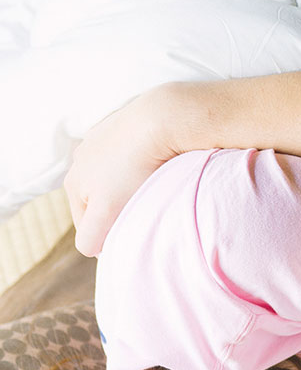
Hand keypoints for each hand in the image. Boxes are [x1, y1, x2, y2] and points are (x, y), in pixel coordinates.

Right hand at [65, 86, 175, 255]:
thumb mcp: (107, 213)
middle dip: (118, 210)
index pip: (86, 228)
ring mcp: (100, 141)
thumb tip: (89, 248)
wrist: (159, 122)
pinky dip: (139, 165)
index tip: (131, 229)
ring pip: (115, 180)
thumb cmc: (134, 171)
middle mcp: (80, 160)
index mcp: (73, 183)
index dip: (108, 236)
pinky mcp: (123, 127)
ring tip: (151, 186)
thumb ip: (90, 236)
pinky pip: (130, 158)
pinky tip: (154, 165)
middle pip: (100, 203)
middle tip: (143, 208)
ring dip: (130, 189)